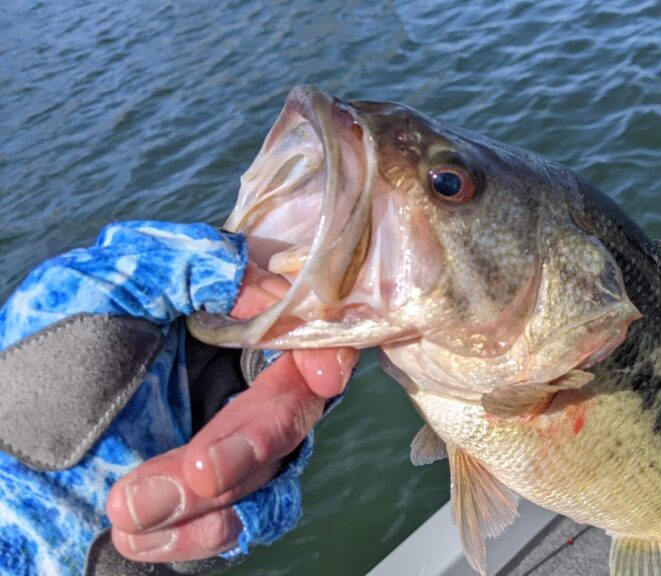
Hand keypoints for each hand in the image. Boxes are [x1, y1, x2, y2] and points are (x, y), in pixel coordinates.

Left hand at [106, 265, 357, 561]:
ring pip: (273, 475)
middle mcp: (239, 381)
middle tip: (199, 473)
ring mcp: (227, 447)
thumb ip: (191, 265)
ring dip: (215, 499)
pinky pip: (242, 526)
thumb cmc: (40, 356)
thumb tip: (274, 292)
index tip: (319, 374)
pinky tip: (136, 536)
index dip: (326, 348)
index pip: (303, 327)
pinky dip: (201, 537)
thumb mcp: (105, 286)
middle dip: (253, 442)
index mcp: (225, 319)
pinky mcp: (209, 506)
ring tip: (126, 507)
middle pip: (293, 409)